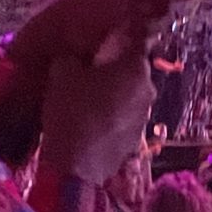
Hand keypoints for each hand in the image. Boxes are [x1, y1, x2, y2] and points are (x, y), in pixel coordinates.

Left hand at [7, 0, 199, 72]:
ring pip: (165, 8)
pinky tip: (137, 40)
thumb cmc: (82, 9)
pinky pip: (155, 30)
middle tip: (159, 3)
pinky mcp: (132, 34)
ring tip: (139, 26)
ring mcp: (134, 9)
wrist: (55, 46)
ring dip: (158, 18)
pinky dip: (151, 35)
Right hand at [35, 47, 159, 184]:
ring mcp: (144, 117)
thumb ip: (71, 56)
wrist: (76, 169)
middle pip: (129, 71)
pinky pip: (122, 120)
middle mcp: (148, 89)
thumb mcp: (62, 73)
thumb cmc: (72, 112)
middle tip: (85, 74)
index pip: (131, 42)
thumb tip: (74, 54)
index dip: (112, 42)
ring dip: (111, 95)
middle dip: (110, 70)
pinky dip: (109, 118)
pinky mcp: (135, 141)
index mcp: (137, 67)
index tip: (95, 47)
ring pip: (127, 96)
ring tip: (84, 100)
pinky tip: (89, 123)